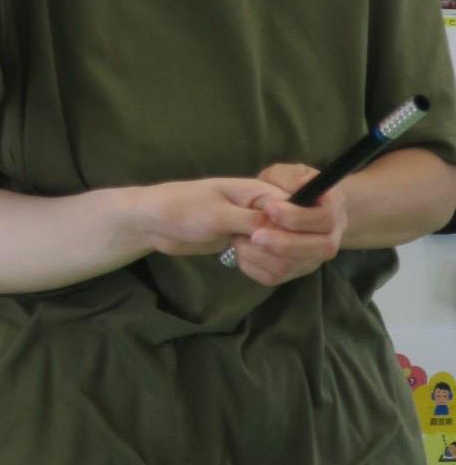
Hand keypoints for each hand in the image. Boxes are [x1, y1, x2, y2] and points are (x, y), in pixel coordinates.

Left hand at [134, 176, 290, 257]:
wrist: (157, 222)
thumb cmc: (181, 207)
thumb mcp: (216, 212)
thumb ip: (251, 220)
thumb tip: (281, 227)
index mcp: (267, 193)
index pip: (303, 213)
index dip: (290, 229)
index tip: (256, 235)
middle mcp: (273, 213)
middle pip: (306, 241)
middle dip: (275, 249)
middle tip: (239, 241)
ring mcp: (266, 233)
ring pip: (290, 260)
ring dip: (262, 260)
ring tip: (234, 248)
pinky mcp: (256, 251)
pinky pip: (275, 271)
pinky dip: (258, 270)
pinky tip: (237, 260)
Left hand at [230, 162, 346, 286]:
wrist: (288, 211)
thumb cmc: (288, 187)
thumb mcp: (287, 174)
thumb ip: (288, 178)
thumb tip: (292, 188)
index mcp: (333, 208)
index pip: (325, 218)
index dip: (297, 216)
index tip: (269, 207)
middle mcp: (330, 237)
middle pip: (319, 249)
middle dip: (285, 243)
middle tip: (256, 235)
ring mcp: (313, 258)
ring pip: (295, 266)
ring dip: (264, 255)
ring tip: (241, 239)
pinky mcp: (293, 271)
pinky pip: (275, 277)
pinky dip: (253, 267)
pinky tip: (241, 250)